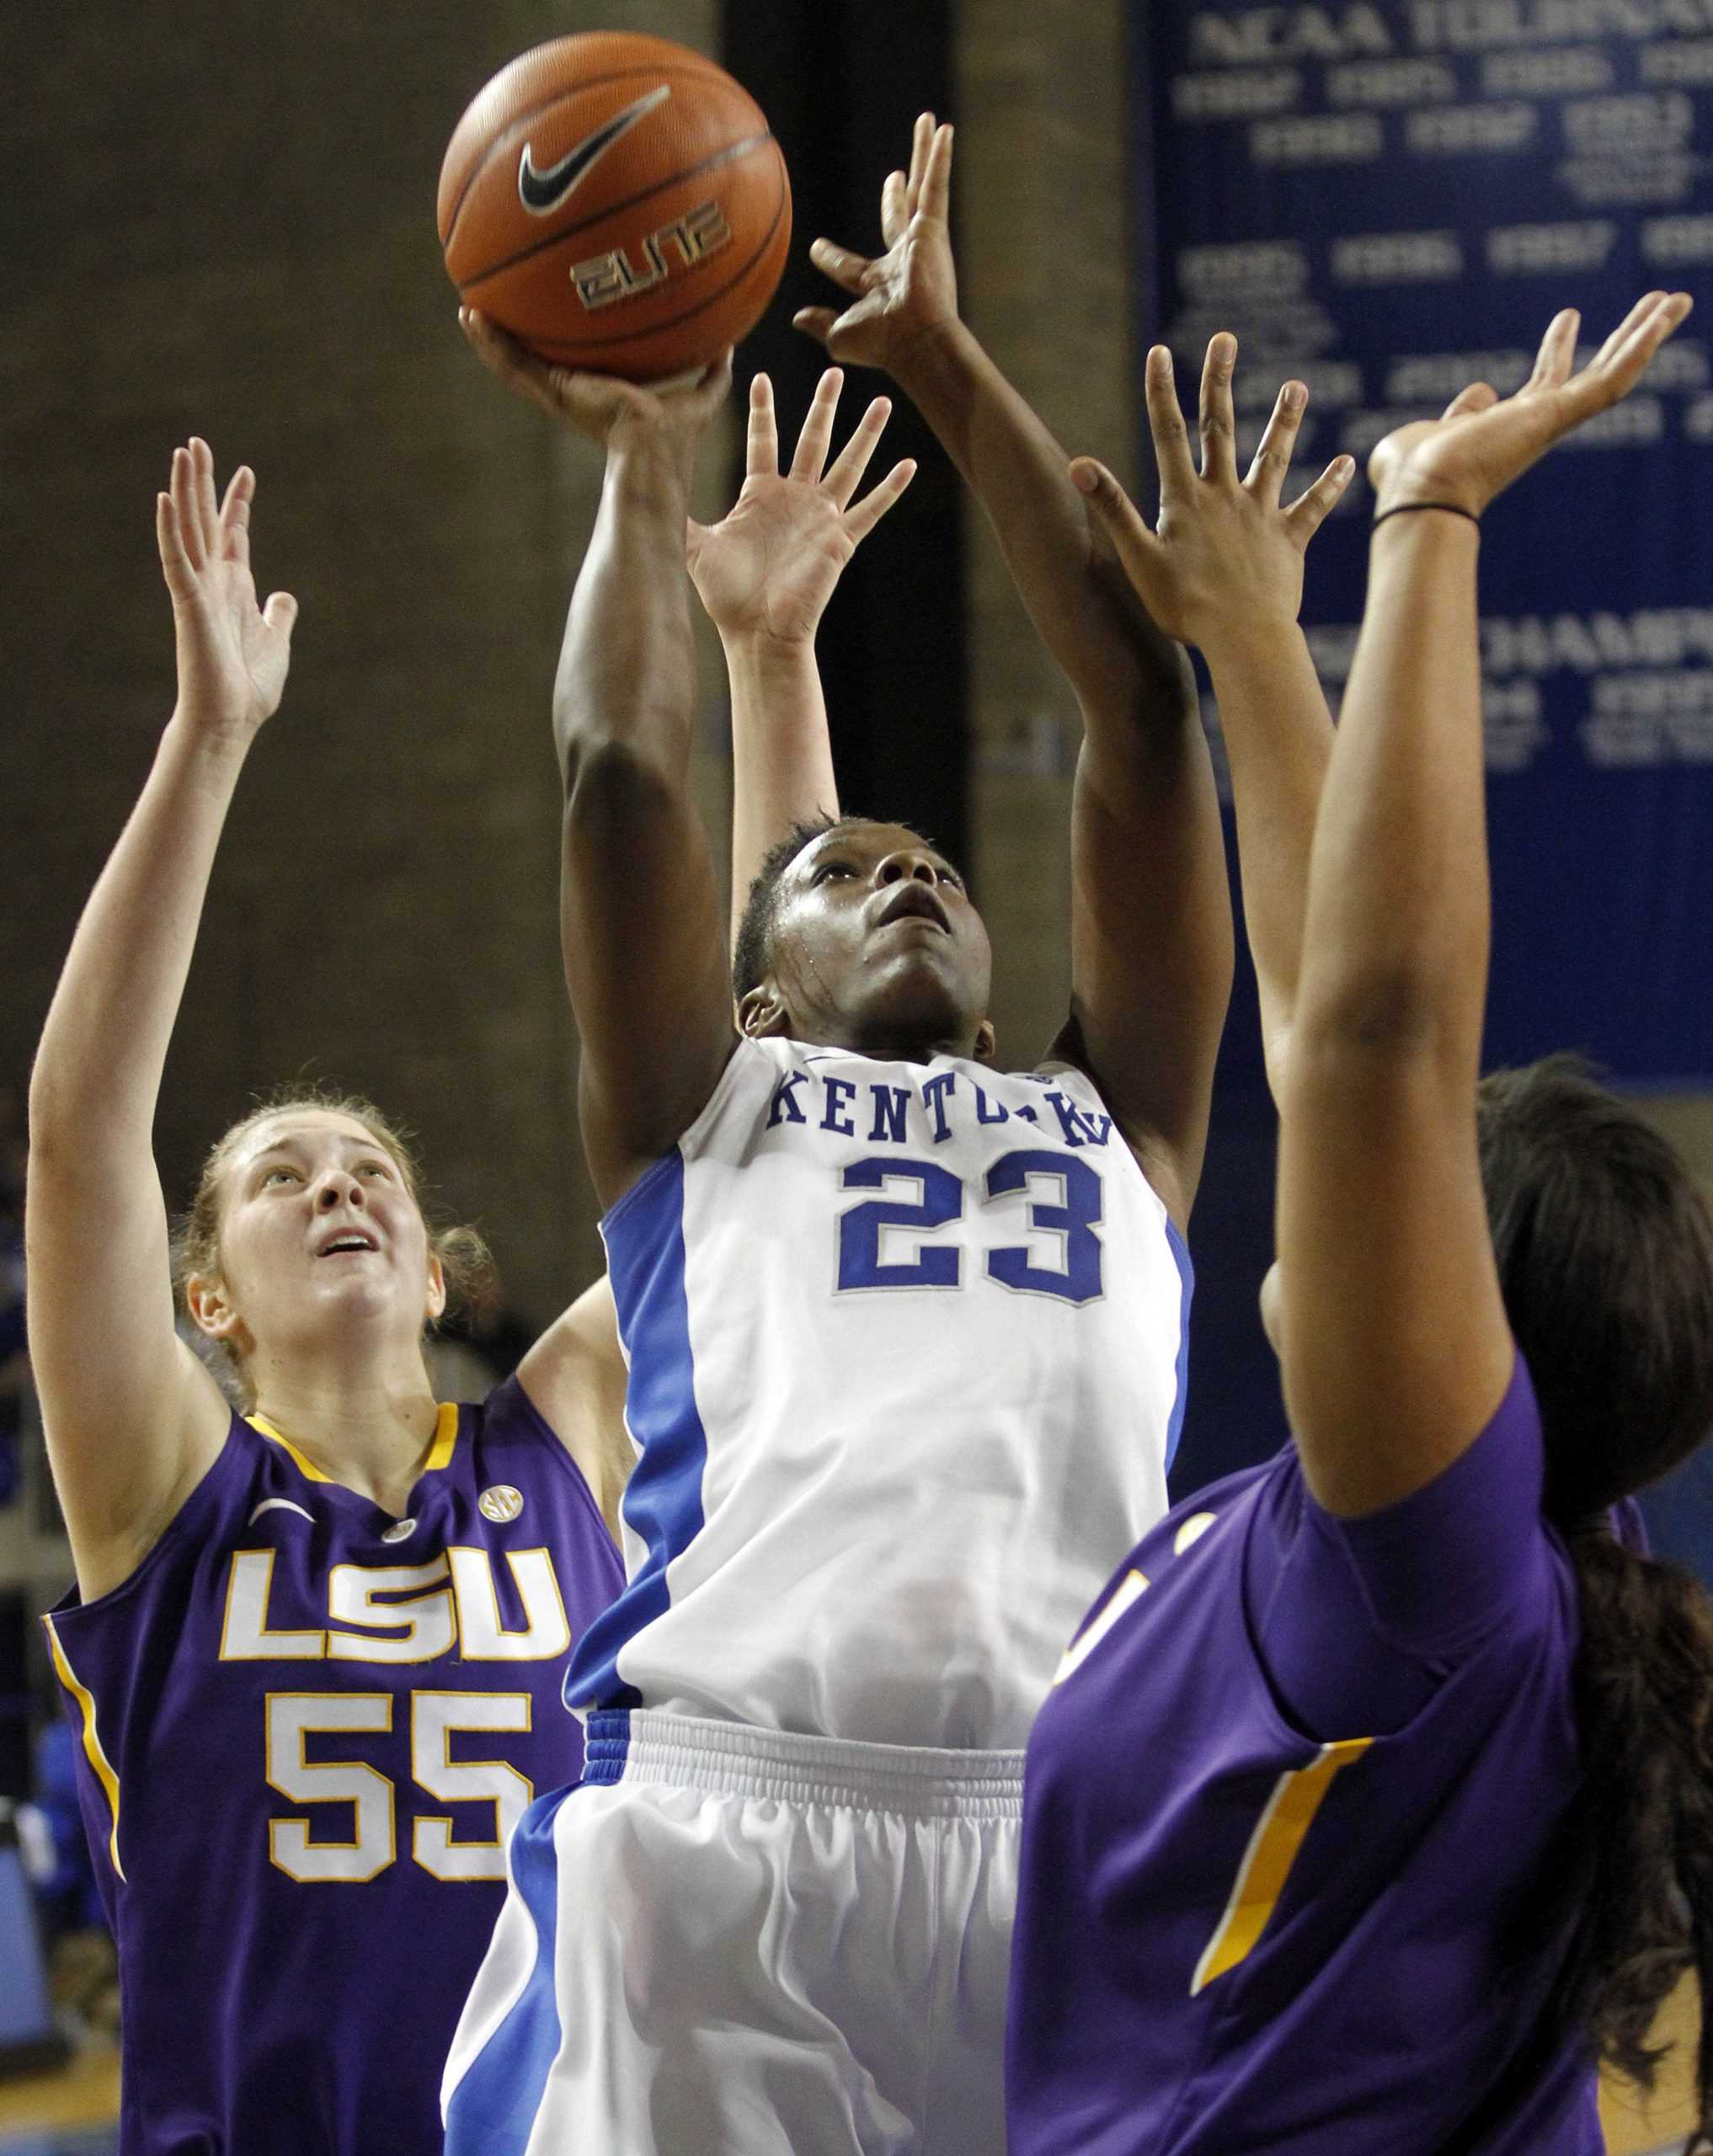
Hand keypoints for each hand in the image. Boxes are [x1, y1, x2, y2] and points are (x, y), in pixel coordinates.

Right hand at [156, 440, 297, 735]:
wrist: (232, 719)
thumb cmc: (249, 687)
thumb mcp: (276, 641)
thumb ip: (278, 614)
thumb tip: (284, 595)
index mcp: (234, 587)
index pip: (233, 533)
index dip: (238, 502)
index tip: (246, 471)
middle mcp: (213, 582)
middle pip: (205, 520)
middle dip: (203, 482)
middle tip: (197, 443)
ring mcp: (198, 589)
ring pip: (188, 529)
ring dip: (185, 491)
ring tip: (182, 453)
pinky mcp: (188, 602)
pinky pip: (175, 559)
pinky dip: (169, 529)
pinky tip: (164, 498)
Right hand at [459, 309, 731, 466]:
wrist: (655, 449)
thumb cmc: (679, 436)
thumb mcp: (701, 394)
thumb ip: (713, 369)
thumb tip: (731, 343)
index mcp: (605, 395)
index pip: (578, 368)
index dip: (562, 348)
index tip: (549, 321)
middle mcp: (578, 396)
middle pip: (540, 364)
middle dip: (517, 341)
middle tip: (494, 312)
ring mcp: (562, 396)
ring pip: (517, 366)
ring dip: (491, 341)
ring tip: (467, 311)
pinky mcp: (553, 394)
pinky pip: (515, 366)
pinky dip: (492, 345)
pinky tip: (471, 318)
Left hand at [686, 369, 914, 645]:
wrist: (757, 632)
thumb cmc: (727, 596)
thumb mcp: (695, 546)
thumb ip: (679, 514)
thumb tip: (643, 491)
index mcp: (762, 495)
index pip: (764, 441)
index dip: (763, 410)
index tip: (760, 377)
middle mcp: (795, 500)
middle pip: (814, 440)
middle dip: (824, 406)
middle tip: (836, 371)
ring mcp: (821, 518)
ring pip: (849, 465)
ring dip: (866, 435)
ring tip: (884, 402)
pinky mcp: (840, 541)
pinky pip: (870, 510)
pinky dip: (890, 489)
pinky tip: (909, 465)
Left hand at [793, 113, 958, 376]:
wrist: (914, 341)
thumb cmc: (881, 344)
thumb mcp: (840, 334)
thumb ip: (820, 323)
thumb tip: (797, 319)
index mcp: (878, 285)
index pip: (851, 268)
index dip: (832, 258)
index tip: (816, 250)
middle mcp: (903, 260)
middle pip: (898, 218)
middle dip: (896, 198)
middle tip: (894, 177)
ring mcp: (921, 243)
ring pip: (922, 188)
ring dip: (924, 155)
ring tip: (928, 123)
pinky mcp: (934, 231)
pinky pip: (937, 185)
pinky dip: (940, 158)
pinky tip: (944, 130)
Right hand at [1069, 337, 1353, 653]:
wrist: (1243, 636)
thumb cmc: (1184, 606)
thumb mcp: (1138, 558)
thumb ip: (1111, 507)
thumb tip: (1078, 464)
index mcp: (1186, 500)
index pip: (1169, 434)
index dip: (1161, 392)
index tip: (1159, 352)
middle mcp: (1225, 496)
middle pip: (1220, 429)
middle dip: (1219, 382)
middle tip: (1225, 340)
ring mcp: (1260, 515)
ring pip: (1274, 458)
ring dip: (1284, 420)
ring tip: (1297, 386)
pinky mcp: (1288, 541)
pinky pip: (1312, 508)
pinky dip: (1330, 485)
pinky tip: (1347, 462)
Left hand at [1370, 290, 1692, 515]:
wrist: (1419, 495)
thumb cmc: (1408, 478)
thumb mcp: (1423, 434)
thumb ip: (1452, 414)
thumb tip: (1478, 394)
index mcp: (1505, 427)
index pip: (1540, 385)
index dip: (1558, 349)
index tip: (1570, 317)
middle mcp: (1534, 424)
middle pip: (1588, 373)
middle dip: (1619, 338)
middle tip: (1650, 306)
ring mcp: (1549, 420)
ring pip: (1611, 374)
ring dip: (1645, 335)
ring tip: (1675, 301)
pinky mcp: (1557, 416)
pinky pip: (1610, 381)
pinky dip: (1640, 348)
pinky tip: (1666, 316)